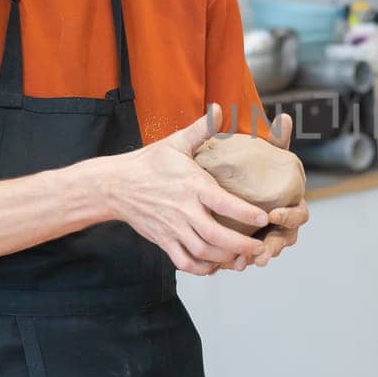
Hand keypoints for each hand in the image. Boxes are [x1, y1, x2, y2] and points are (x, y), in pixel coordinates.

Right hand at [104, 104, 268, 276]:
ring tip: (243, 259)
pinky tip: (215, 265)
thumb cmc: (148, 163)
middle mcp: (184, 210)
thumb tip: (217, 108)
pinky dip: (201, 268)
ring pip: (203, 251)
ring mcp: (173, 228)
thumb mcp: (175, 143)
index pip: (223, 203)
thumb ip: (200, 129)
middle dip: (241, 246)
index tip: (263, 218)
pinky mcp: (163, 240)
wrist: (114, 185)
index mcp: (192, 185)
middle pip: (216, 236)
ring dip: (225, 258)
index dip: (245, 213)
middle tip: (260, 248)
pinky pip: (183, 261)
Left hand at [224, 113, 308, 269]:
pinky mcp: (253, 244)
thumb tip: (285, 117)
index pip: (299, 214)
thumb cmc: (256, 168)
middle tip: (263, 251)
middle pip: (286, 238)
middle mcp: (282, 223)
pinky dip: (242, 261)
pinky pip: (250, 257)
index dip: (290, 216)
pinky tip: (231, 265)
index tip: (275, 213)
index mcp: (291, 203)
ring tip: (245, 263)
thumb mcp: (265, 154)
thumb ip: (276, 140)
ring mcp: (269, 236)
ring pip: (268, 251)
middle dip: (275, 246)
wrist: (236, 183)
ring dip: (258, 258)